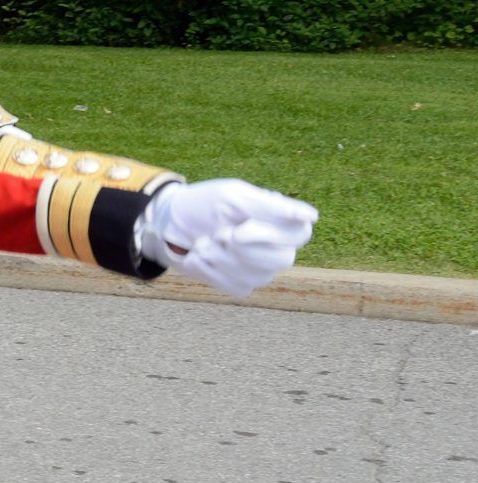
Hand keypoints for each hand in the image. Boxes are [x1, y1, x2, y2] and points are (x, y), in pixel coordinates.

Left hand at [138, 178, 316, 297]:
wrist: (170, 222)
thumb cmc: (207, 203)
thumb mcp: (235, 196)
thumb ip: (272, 207)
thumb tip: (312, 217)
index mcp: (281, 221)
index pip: (300, 234)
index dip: (268, 235)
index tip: (238, 230)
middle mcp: (278, 247)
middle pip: (283, 259)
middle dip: (241, 249)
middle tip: (216, 235)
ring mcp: (261, 269)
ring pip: (257, 275)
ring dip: (220, 258)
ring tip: (201, 242)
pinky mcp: (240, 284)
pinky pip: (236, 286)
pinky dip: (211, 271)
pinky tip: (197, 257)